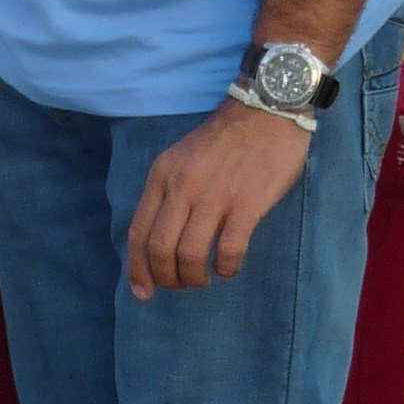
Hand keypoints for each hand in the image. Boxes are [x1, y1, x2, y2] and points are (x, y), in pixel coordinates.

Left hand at [125, 103, 316, 297]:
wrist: (266, 110)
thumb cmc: (225, 140)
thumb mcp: (182, 159)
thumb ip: (169, 193)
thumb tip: (160, 241)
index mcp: (162, 176)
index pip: (138, 232)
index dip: (137, 269)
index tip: (143, 292)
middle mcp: (182, 187)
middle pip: (160, 250)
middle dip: (167, 279)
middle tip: (180, 286)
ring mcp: (214, 196)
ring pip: (190, 255)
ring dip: (193, 278)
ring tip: (203, 279)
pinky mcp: (246, 204)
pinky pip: (228, 251)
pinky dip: (226, 268)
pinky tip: (229, 268)